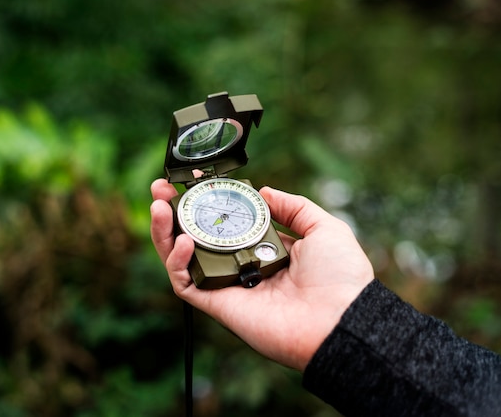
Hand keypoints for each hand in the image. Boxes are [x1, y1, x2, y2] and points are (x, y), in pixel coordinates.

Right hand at [150, 179, 373, 370]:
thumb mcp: (323, 227)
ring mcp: (229, 285)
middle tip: (161, 190)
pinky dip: (177, 261)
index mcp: (265, 248)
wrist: (342, 319)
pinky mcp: (219, 304)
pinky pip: (186, 283)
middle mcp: (243, 265)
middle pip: (197, 237)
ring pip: (183, 259)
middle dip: (176, 212)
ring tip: (159, 206)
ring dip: (164, 232)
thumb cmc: (340, 276)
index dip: (207, 201)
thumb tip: (265, 191)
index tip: (193, 181)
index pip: (226, 222)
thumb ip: (294, 207)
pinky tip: (185, 239)